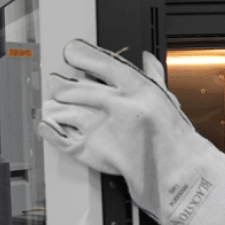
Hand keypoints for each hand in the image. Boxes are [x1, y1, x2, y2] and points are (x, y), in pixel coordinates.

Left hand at [38, 39, 224, 224]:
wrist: (175, 171)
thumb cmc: (173, 138)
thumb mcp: (165, 99)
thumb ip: (153, 76)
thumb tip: (146, 59)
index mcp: (134, 88)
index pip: (98, 62)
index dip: (79, 54)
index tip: (70, 52)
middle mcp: (114, 105)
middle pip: (72, 86)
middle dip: (60, 85)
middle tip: (58, 85)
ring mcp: (99, 127)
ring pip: (60, 109)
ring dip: (53, 107)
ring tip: (54, 106)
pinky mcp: (90, 150)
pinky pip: (58, 136)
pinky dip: (49, 129)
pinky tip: (48, 124)